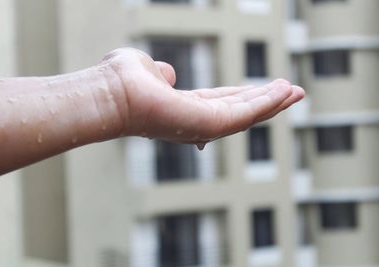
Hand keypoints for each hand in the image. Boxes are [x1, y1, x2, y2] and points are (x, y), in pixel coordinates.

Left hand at [98, 48, 304, 144]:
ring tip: (296, 91)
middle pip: (240, 111)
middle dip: (268, 102)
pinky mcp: (206, 125)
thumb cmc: (119, 81)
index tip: (268, 88)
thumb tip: (168, 75)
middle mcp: (196, 120)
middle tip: (294, 93)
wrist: (108, 93)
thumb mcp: (146, 70)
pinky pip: (243, 114)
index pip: (223, 102)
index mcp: (185, 108)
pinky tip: (283, 92)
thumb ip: (160, 73)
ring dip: (272, 103)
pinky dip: (265, 103)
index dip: (247, 95)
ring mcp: (202, 126)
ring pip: (246, 115)